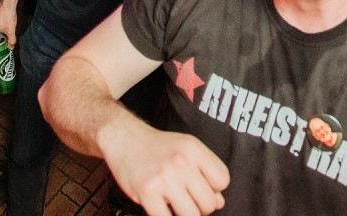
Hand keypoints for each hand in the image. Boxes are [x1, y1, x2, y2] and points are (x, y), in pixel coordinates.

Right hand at [107, 127, 228, 215]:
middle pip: (209, 202)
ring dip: (186, 215)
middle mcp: (180, 162)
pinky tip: (163, 208)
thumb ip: (205, 172)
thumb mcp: (186, 148)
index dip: (215, 188)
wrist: (123, 138)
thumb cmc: (157, 146)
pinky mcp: (146, 192)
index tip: (202, 187)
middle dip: (202, 206)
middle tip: (189, 200)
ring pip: (192, 215)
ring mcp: (163, 178)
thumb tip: (219, 202)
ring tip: (177, 206)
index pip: (222, 179)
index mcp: (193, 149)